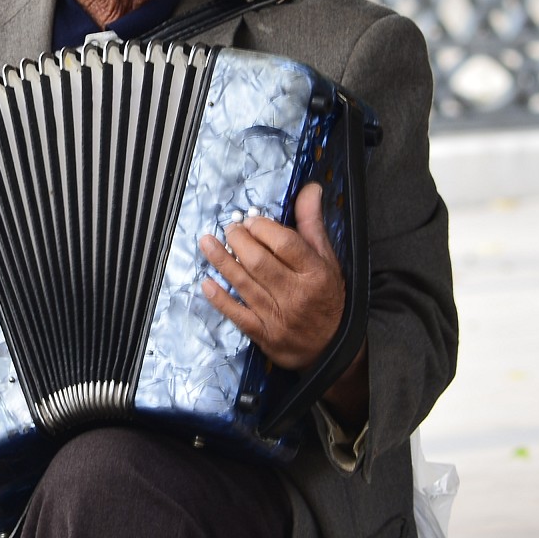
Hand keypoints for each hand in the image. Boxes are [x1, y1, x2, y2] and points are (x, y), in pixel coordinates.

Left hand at [200, 182, 346, 372]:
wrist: (332, 347)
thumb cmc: (328, 299)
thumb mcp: (328, 260)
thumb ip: (313, 225)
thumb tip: (309, 190)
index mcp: (315, 274)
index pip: (285, 244)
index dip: (263, 228)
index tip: (252, 220)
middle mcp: (297, 294)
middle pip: (259, 262)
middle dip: (239, 241)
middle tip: (229, 228)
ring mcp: (278, 316)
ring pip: (245, 284)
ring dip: (222, 261)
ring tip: (207, 242)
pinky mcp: (264, 334)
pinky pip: (237, 314)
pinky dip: (220, 298)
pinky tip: (206, 282)